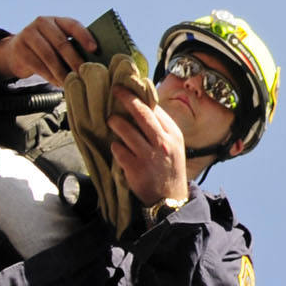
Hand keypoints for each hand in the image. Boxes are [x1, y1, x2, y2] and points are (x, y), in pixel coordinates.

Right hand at [0, 15, 97, 85]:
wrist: (15, 52)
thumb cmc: (44, 47)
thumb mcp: (56, 40)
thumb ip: (71, 44)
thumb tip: (93, 59)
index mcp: (56, 20)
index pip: (73, 25)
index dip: (84, 36)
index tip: (94, 49)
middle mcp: (41, 23)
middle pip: (61, 43)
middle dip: (74, 60)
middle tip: (84, 73)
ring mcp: (28, 35)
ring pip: (49, 56)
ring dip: (62, 72)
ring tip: (71, 82)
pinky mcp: (20, 50)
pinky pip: (38, 65)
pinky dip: (50, 76)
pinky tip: (58, 83)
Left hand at [107, 90, 190, 207]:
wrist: (169, 197)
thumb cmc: (169, 167)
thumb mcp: (174, 144)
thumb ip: (161, 127)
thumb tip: (145, 106)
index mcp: (173, 134)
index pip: (155, 109)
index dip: (140, 96)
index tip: (128, 87)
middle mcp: (162, 143)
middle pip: (142, 114)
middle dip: (127, 99)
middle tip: (115, 91)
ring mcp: (148, 156)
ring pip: (126, 131)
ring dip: (116, 122)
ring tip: (111, 120)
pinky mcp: (135, 169)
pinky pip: (119, 150)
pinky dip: (115, 146)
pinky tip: (116, 146)